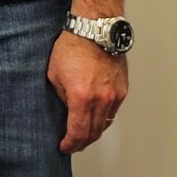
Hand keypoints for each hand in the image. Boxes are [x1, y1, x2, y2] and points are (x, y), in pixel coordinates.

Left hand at [49, 30, 126, 152]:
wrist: (95, 30)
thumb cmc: (72, 46)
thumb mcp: (54, 73)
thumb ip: (61, 95)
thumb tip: (66, 107)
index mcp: (81, 97)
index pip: (78, 132)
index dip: (70, 143)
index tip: (64, 146)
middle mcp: (101, 99)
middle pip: (94, 132)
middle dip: (82, 142)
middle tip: (73, 144)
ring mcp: (114, 96)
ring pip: (105, 123)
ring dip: (94, 131)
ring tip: (83, 133)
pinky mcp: (122, 90)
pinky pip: (113, 111)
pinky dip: (104, 117)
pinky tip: (95, 116)